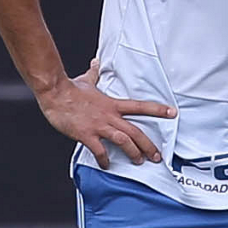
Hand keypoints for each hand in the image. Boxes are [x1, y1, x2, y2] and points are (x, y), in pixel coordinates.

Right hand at [36, 60, 176, 167]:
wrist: (54, 93)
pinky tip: (107, 165)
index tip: (173, 114)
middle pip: (136, 132)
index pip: (141, 106)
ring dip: (134, 153)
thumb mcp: (86, 80)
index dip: (158, 110)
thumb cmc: (70, 88)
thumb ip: (95, 73)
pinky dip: (105, 160)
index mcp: (113, 104)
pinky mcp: (86, 135)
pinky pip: (100, 151)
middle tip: (157, 157)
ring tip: (139, 161)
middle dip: (149, 145)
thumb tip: (96, 62)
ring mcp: (99, 126)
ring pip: (124, 142)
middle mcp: (110, 116)